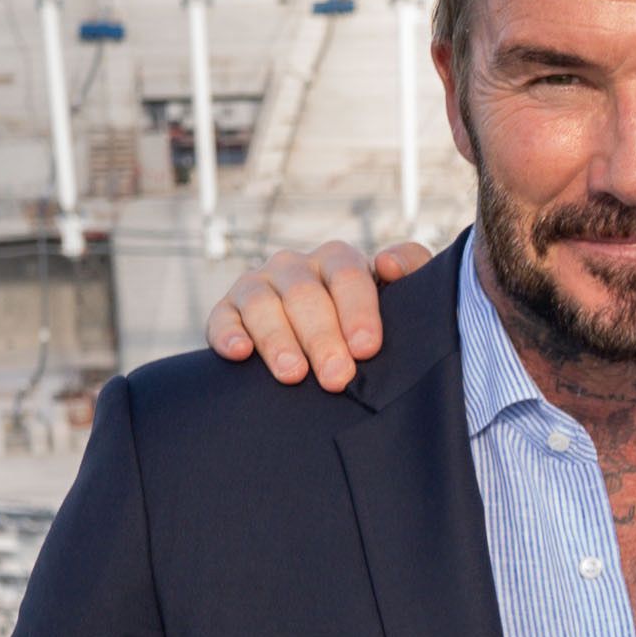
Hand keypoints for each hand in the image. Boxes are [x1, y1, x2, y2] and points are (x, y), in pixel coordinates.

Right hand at [209, 245, 413, 392]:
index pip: (347, 275)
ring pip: (263, 304)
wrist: (323, 346)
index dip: (358, 311)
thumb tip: (388, 264)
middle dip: (322, 338)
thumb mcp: (398, 295)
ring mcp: (258, 286)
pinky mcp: (227, 311)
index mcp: (337, 260)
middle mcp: (295, 267)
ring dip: (278, 340)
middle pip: (305, 295)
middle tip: (337, 376)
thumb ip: (412, 269)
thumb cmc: (364, 323)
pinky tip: (240, 354)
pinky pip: (222, 318)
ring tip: (293, 374)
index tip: (367, 348)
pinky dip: (228, 334)